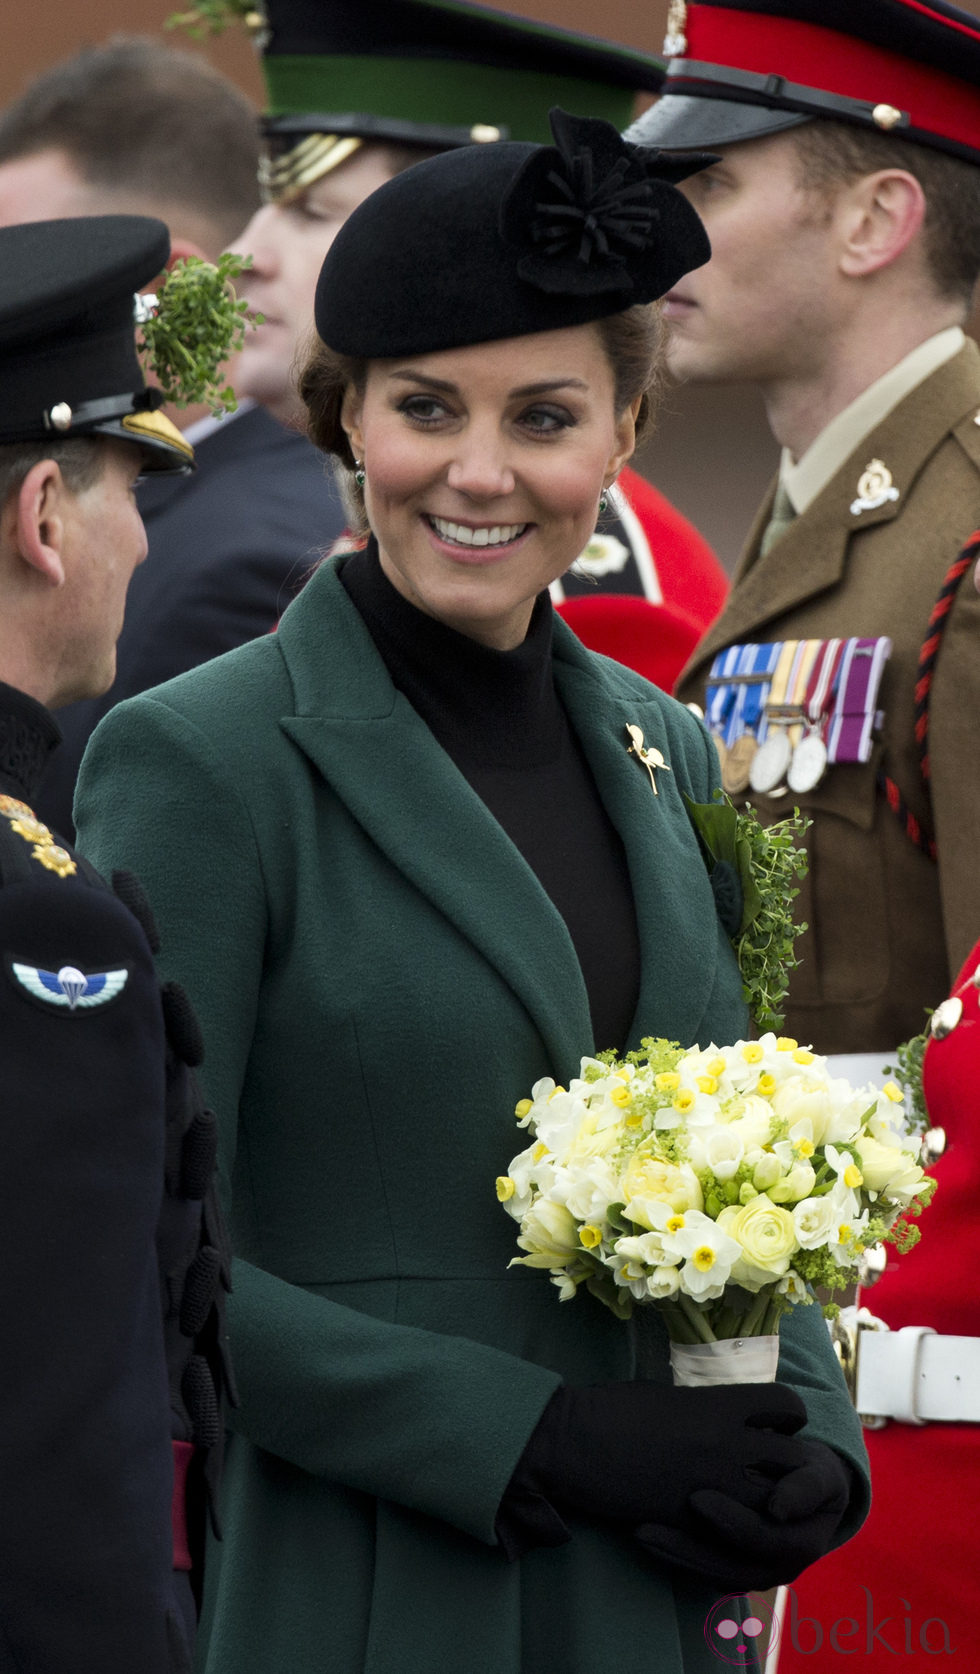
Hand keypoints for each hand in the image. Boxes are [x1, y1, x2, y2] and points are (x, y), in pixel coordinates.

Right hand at [510, 1380, 808, 1527]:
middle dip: (791, 1467)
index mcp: (720, 1405)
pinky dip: (737, 1532)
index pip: (788, 1405)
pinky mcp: (693, 1523)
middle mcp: (727, 1445)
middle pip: (795, 1460)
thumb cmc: (612, 1408)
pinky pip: (736, 1535)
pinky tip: (722, 1524)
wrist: (573, 1444)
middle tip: (773, 1471)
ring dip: (770, 1504)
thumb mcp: (669, 1394)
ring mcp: (713, 1487)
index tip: (775, 1424)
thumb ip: (708, 1407)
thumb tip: (727, 1416)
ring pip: (776, 1504)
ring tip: (754, 1503)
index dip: (788, 1416)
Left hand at [635, 1438, 852, 1589]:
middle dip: (687, 1547)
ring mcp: (753, 1573)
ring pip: (710, 1574)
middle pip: (728, 1567)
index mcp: (803, 1546)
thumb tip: (779, 1508)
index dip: (731, 1522)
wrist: (804, 1485)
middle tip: (648, 1525)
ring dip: (674, 1556)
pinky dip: (675, 1555)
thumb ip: (806, 1486)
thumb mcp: (821, 1473)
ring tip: (639, 1532)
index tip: (697, 1498)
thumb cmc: (811, 1472)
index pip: (762, 1540)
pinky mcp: (732, 1570)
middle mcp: (778, 1569)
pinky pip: (701, 1569)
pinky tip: (646, 1533)